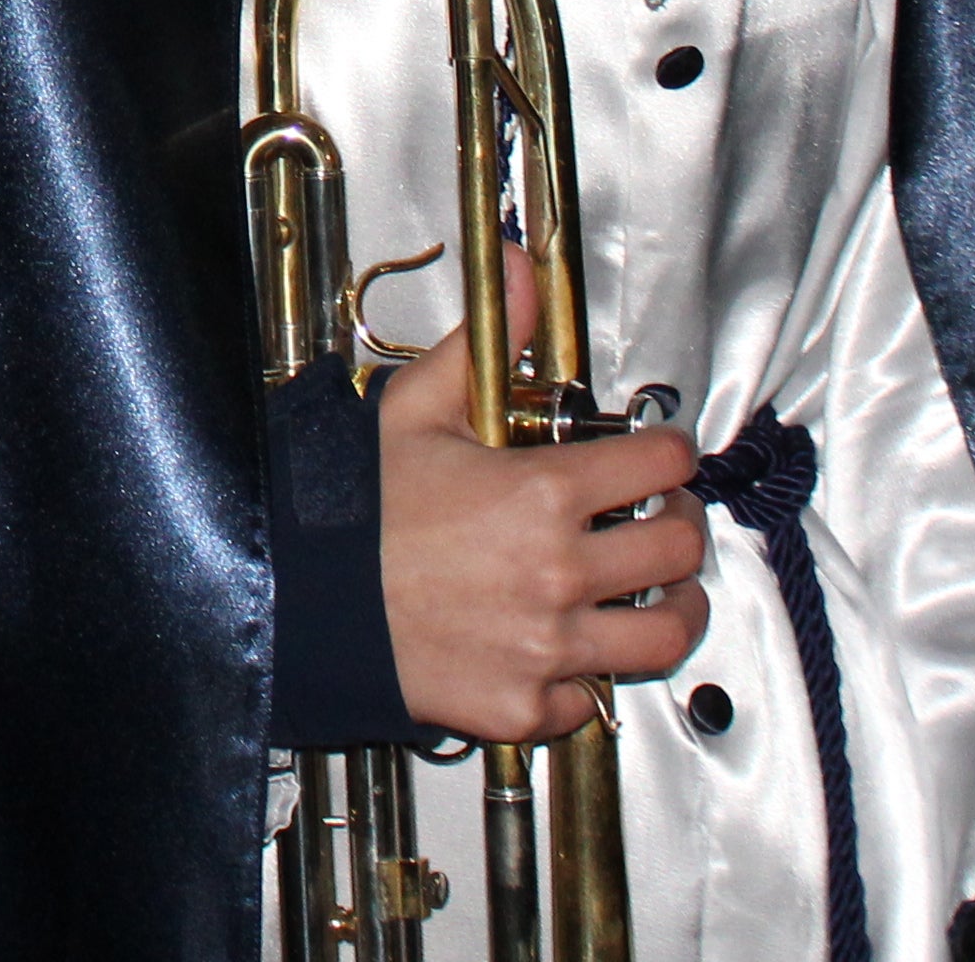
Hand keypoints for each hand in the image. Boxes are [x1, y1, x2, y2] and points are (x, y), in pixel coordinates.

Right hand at [375, 260, 707, 743]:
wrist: (294, 599)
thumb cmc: (351, 509)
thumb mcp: (416, 409)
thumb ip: (484, 343)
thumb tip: (517, 269)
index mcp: (541, 493)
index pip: (662, 463)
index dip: (669, 452)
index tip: (661, 457)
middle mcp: (558, 573)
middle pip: (679, 548)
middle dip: (680, 524)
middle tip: (660, 517)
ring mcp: (546, 646)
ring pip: (665, 634)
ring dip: (673, 608)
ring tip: (656, 591)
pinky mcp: (524, 705)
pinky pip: (591, 700)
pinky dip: (587, 679)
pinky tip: (569, 650)